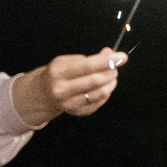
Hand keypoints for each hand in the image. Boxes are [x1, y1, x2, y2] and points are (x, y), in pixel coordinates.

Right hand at [10, 49, 126, 128]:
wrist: (44, 93)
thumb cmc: (60, 73)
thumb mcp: (68, 61)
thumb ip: (90, 58)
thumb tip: (110, 53)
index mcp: (58, 73)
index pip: (88, 66)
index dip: (108, 61)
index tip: (123, 57)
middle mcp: (62, 90)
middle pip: (96, 80)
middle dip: (111, 71)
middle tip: (116, 66)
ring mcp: (69, 104)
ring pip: (100, 93)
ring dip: (111, 82)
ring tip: (112, 75)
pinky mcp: (77, 112)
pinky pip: (100, 102)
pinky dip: (106, 92)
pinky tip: (105, 86)